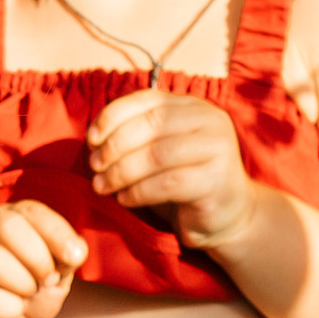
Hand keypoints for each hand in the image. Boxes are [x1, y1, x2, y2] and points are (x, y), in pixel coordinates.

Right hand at [0, 201, 86, 317]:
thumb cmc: (33, 295)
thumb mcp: (59, 274)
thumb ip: (68, 257)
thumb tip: (74, 251)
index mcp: (10, 217)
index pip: (31, 212)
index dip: (57, 234)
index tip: (75, 257)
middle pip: (6, 226)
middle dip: (38, 259)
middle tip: (47, 280)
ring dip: (22, 284)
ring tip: (27, 297)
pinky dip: (7, 308)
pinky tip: (11, 312)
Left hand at [86, 91, 255, 253]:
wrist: (228, 217)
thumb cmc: (184, 182)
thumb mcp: (160, 150)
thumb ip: (136, 135)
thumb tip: (93, 137)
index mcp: (193, 106)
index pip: (147, 100)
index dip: (112, 116)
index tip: (90, 139)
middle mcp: (209, 120)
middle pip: (151, 124)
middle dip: (115, 145)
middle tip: (94, 166)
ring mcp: (218, 149)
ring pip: (157, 154)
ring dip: (121, 171)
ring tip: (102, 186)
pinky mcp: (217, 181)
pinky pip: (168, 183)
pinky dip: (139, 192)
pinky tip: (124, 199)